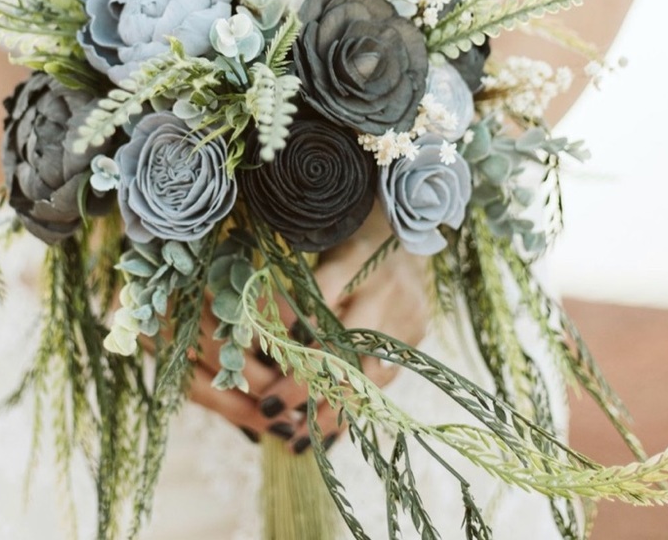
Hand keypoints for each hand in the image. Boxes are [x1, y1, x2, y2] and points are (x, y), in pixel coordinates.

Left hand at [183, 212, 431, 451]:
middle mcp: (383, 288)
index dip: (288, 331)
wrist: (405, 229)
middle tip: (267, 408)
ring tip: (297, 438)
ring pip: (366, 373)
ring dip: (329, 410)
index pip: (318, 300)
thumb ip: (294, 286)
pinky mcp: (416, 332)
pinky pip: (384, 379)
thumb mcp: (319, 248)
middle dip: (303, 383)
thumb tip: (251, 325)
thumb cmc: (346, 238)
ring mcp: (405, 314)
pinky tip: (328, 435)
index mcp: (354, 259)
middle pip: (342, 346)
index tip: (259, 359)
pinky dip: (353, 407)